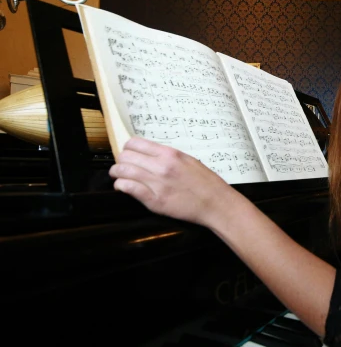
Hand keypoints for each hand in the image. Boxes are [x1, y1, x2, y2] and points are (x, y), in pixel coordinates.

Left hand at [109, 137, 244, 227]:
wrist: (216, 203)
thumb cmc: (206, 182)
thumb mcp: (188, 160)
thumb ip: (167, 157)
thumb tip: (148, 155)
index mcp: (169, 154)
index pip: (134, 143)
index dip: (128, 149)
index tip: (130, 155)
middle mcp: (161, 166)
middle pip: (125, 156)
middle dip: (121, 161)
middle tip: (124, 168)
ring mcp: (157, 183)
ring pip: (122, 171)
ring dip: (117, 174)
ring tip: (120, 178)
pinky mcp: (155, 201)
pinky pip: (128, 188)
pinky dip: (121, 186)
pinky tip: (123, 188)